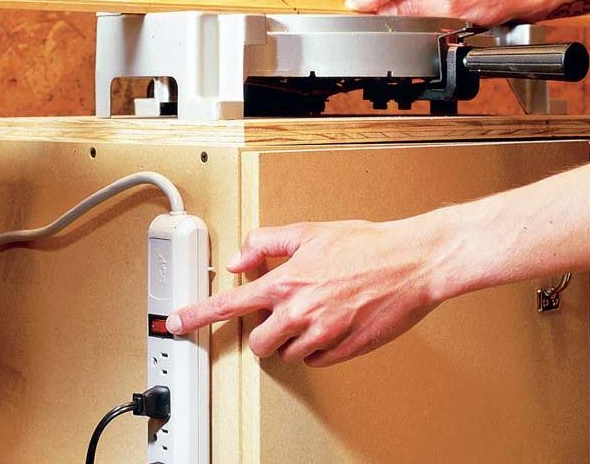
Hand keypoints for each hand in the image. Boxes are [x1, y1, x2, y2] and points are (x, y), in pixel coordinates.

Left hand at [166, 217, 454, 366]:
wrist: (411, 263)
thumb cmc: (367, 244)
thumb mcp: (309, 231)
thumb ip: (266, 243)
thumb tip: (239, 259)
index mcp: (286, 282)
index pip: (228, 304)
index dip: (197, 315)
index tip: (177, 322)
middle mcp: (299, 312)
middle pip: (258, 342)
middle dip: (264, 332)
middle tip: (282, 313)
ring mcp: (321, 335)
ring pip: (287, 353)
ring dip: (292, 338)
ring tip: (315, 311)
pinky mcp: (343, 350)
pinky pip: (315, 360)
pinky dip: (316, 346)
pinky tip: (330, 322)